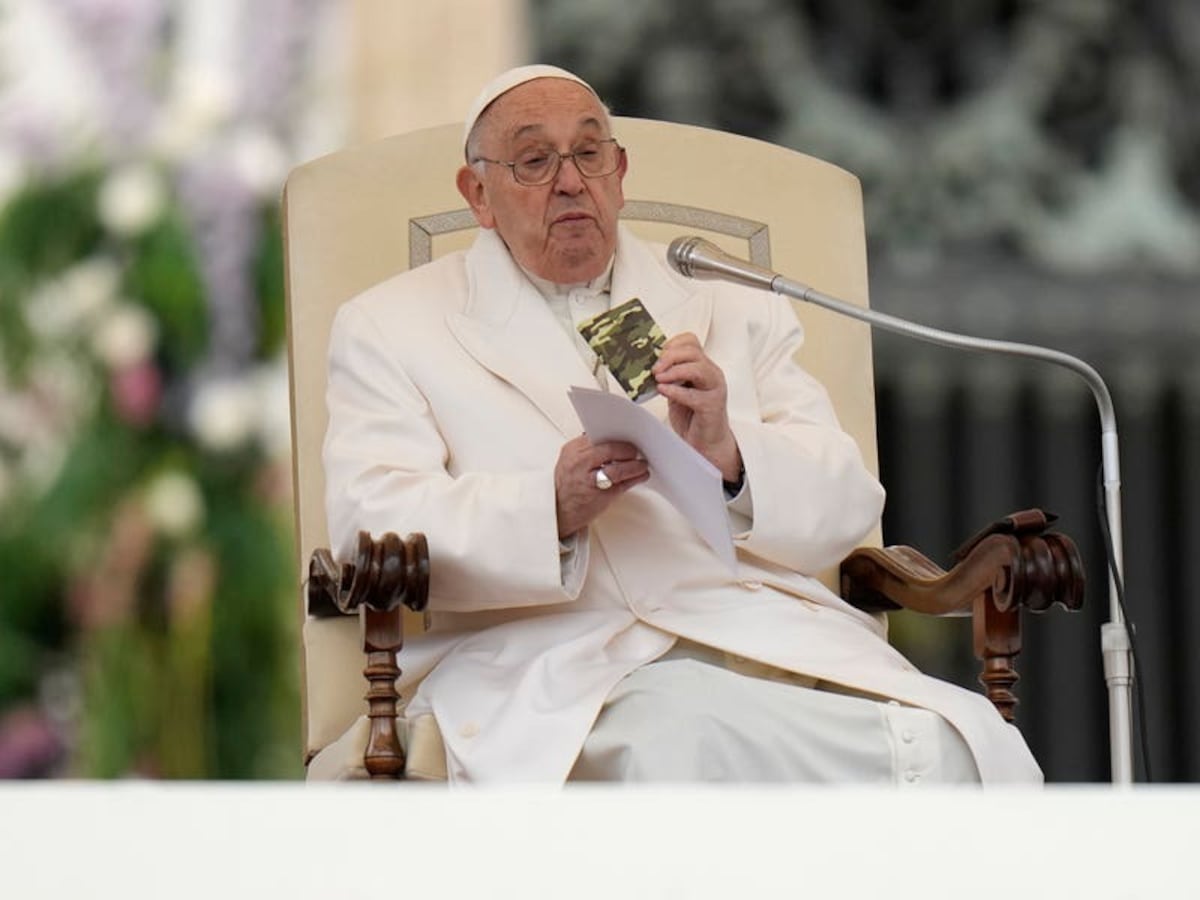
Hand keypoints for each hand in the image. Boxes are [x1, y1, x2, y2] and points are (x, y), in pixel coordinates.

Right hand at [554, 436, 649, 538]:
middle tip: (636, 451)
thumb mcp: (570, 460)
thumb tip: (612, 440)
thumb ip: (587, 449)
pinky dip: (634, 479)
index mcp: (572, 450)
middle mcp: (579, 463)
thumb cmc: (567, 486)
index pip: (598, 437)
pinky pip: (622, 485)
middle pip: (609, 450)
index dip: (616, 437)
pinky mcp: (600, 496)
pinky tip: (640, 476)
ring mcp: (589, 480)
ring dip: (635, 466)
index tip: (627, 438)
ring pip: (618, 468)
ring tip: (642, 465)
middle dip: (627, 450)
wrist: (558, 511)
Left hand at [652, 332, 740, 479]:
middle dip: (669, 357)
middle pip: (693, 351)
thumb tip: (648, 366)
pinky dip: (676, 390)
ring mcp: (714, 389)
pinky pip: (694, 394)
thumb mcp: (676, 390)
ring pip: (697, 368)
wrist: (705, 443)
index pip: (691, 341)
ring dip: (674, 370)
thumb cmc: (692, 416)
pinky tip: (663, 391)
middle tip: (654, 369)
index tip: (657, 355)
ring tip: (658, 378)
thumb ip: (668, 376)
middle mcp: (711, 374)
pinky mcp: (712, 406)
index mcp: (703, 366)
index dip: (672, 344)